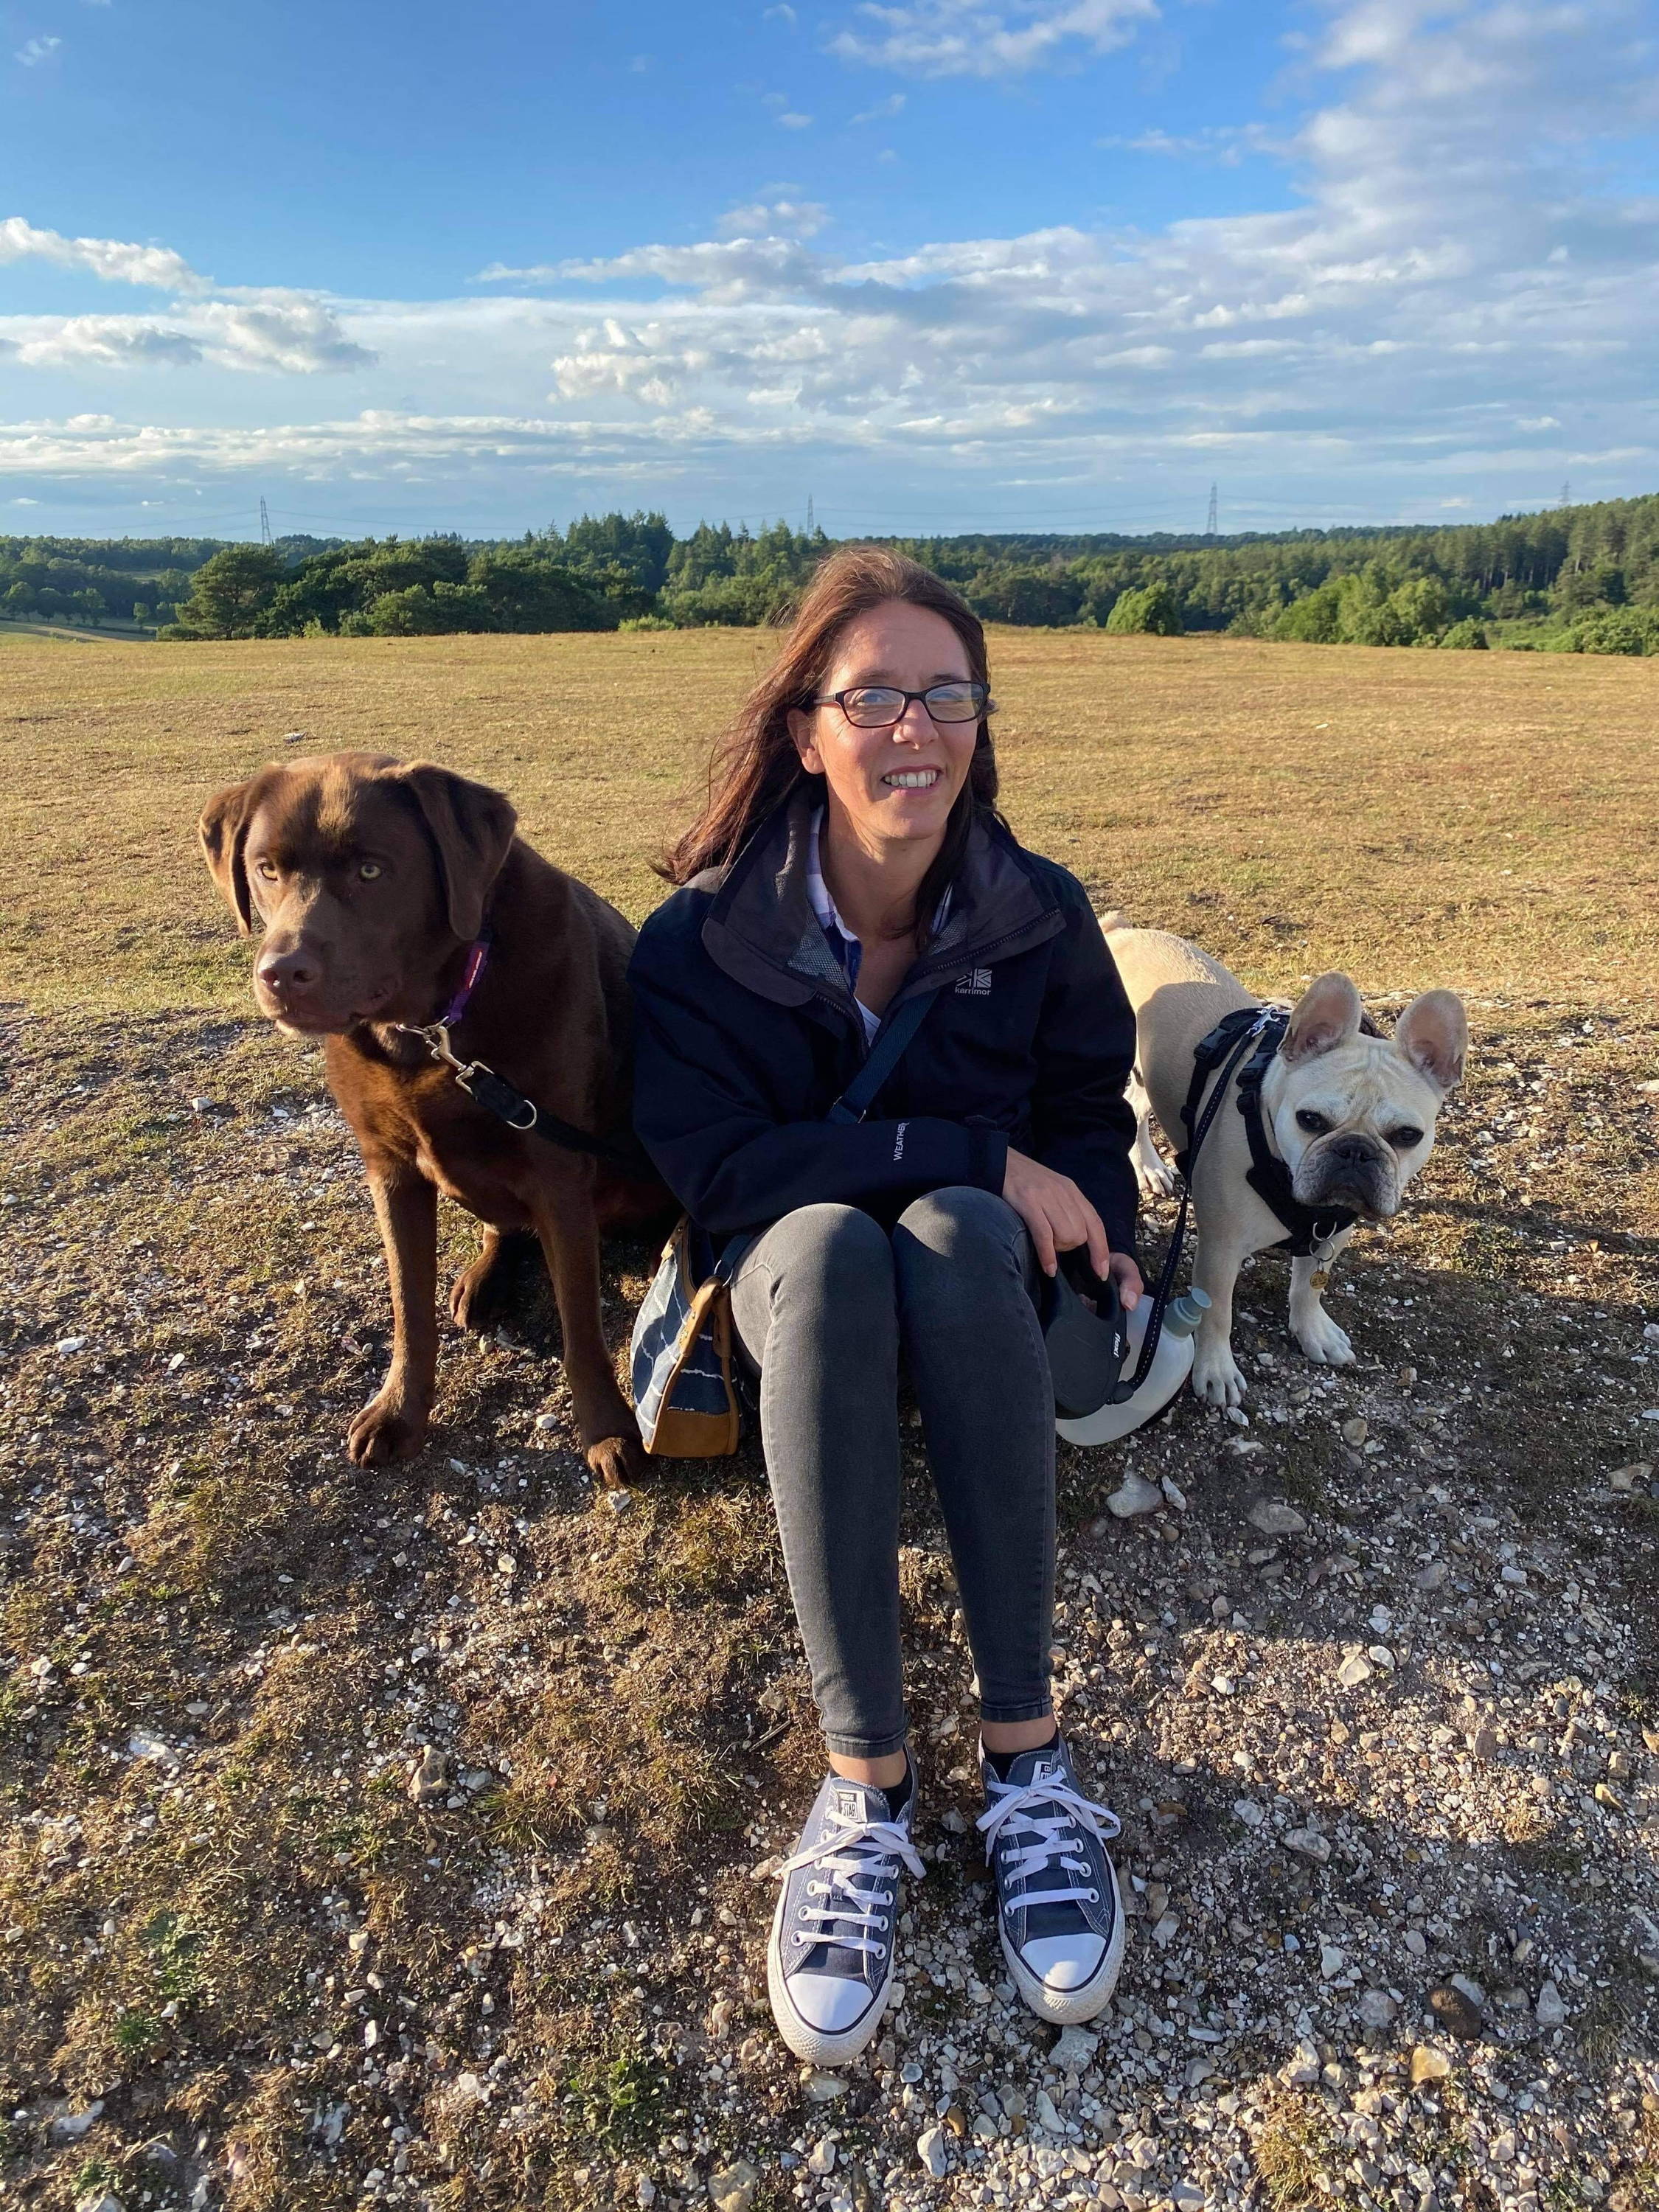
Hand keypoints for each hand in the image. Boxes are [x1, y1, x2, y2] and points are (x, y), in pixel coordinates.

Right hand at [1001, 1148, 1141, 1306]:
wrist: (997, 1159)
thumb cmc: (1022, 1180)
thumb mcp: (1051, 1190)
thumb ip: (1065, 1209)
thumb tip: (1076, 1239)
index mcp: (1071, 1190)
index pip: (1096, 1223)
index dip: (1101, 1250)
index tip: (1101, 1272)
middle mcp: (1063, 1192)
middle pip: (1081, 1234)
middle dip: (1070, 1248)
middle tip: (1054, 1247)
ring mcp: (1045, 1196)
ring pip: (1067, 1235)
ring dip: (1058, 1249)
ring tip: (1045, 1247)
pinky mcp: (1027, 1201)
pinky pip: (1045, 1235)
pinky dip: (1048, 1255)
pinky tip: (1047, 1267)